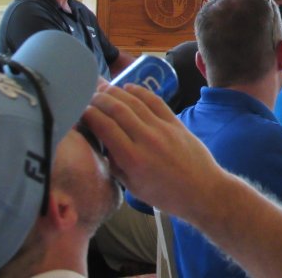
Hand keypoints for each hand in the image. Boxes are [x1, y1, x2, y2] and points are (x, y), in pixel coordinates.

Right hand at [83, 84, 222, 217]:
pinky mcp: (176, 122)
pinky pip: (155, 101)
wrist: (202, 190)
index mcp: (132, 158)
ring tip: (103, 88)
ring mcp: (163, 128)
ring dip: (116, 92)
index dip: (89, 114)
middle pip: (118, 110)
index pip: (105, 127)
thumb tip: (100, 144)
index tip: (79, 109)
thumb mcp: (132, 187)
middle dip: (99, 99)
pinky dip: (140, 91)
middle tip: (88, 95)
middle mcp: (146, 139)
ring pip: (135, 102)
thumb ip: (115, 164)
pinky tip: (128, 88)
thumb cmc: (165, 194)